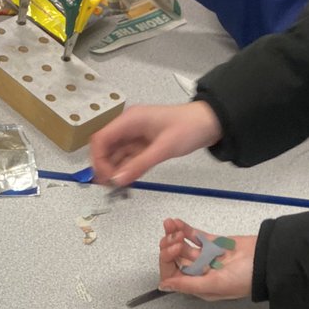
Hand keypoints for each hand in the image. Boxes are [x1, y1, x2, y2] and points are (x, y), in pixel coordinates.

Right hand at [90, 101, 221, 188]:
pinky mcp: (142, 144)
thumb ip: (139, 165)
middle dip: (105, 167)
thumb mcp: (164, 148)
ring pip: (115, 155)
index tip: (106, 178)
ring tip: (120, 188)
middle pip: (105, 148)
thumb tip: (117, 180)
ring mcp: (134, 136)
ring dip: (115, 171)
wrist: (210, 123)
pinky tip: (128, 182)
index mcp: (130, 120)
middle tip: (111, 187)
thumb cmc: (188, 128)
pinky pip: (127, 158)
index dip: (98, 159)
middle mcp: (128, 126)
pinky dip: (126, 170)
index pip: (101, 139)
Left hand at [158, 218, 254, 300]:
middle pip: (177, 259)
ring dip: (175, 235)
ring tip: (171, 224)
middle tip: (173, 237)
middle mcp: (200, 272)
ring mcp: (207, 256)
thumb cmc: (245, 278)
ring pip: (184, 245)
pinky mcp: (214, 243)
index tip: (172, 250)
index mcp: (198, 285)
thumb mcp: (215, 284)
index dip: (168, 261)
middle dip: (170, 246)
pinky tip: (176, 222)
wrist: (266, 260)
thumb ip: (188, 284)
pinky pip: (195, 236)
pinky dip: (185, 229)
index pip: (174, 274)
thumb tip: (164, 285)